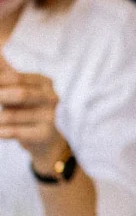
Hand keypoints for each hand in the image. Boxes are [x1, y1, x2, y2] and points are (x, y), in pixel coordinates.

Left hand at [0, 54, 64, 169]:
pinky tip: (0, 131)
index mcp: (44, 82)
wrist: (47, 141)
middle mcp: (51, 97)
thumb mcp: (22, 90)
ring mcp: (49, 116)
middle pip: (19, 93)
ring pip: (10, 115)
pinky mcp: (44, 134)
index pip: (15, 77)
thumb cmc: (29, 111)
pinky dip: (0, 132)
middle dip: (0, 96)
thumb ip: (8, 74)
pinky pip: (12, 132)